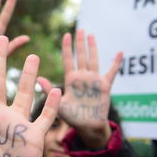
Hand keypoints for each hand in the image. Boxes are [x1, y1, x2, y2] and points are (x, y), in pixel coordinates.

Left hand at [38, 29, 121, 148]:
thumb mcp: (58, 104)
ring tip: (91, 35)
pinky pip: (111, 72)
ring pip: (93, 60)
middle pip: (80, 56)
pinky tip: (120, 52)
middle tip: (79, 29)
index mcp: (71, 80)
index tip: (66, 35)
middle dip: (80, 43)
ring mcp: (94, 80)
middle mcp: (82, 77)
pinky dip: (116, 63)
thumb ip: (49, 91)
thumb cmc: (72, 117)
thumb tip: (37, 78)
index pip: (68, 60)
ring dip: (93, 48)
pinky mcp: (105, 86)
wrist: (88, 127)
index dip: (67, 48)